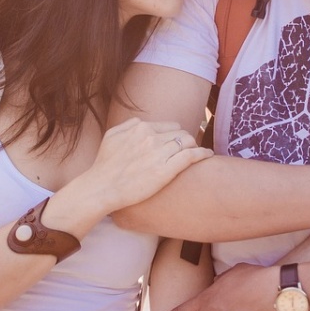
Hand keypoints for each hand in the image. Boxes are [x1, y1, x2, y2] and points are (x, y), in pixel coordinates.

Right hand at [83, 118, 211, 212]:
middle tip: (191, 150)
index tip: (180, 143)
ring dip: (195, 147)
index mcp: (140, 127)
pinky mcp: (166, 170)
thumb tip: (143, 122)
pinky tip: (208, 155)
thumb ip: (129, 125)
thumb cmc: (104, 165)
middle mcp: (151, 136)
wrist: (102, 187)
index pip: (171, 126)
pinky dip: (202, 153)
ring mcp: (159, 153)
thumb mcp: (112, 135)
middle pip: (182, 132)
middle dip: (187, 140)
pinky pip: (191, 155)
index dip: (177, 135)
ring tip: (200, 153)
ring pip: (188, 142)